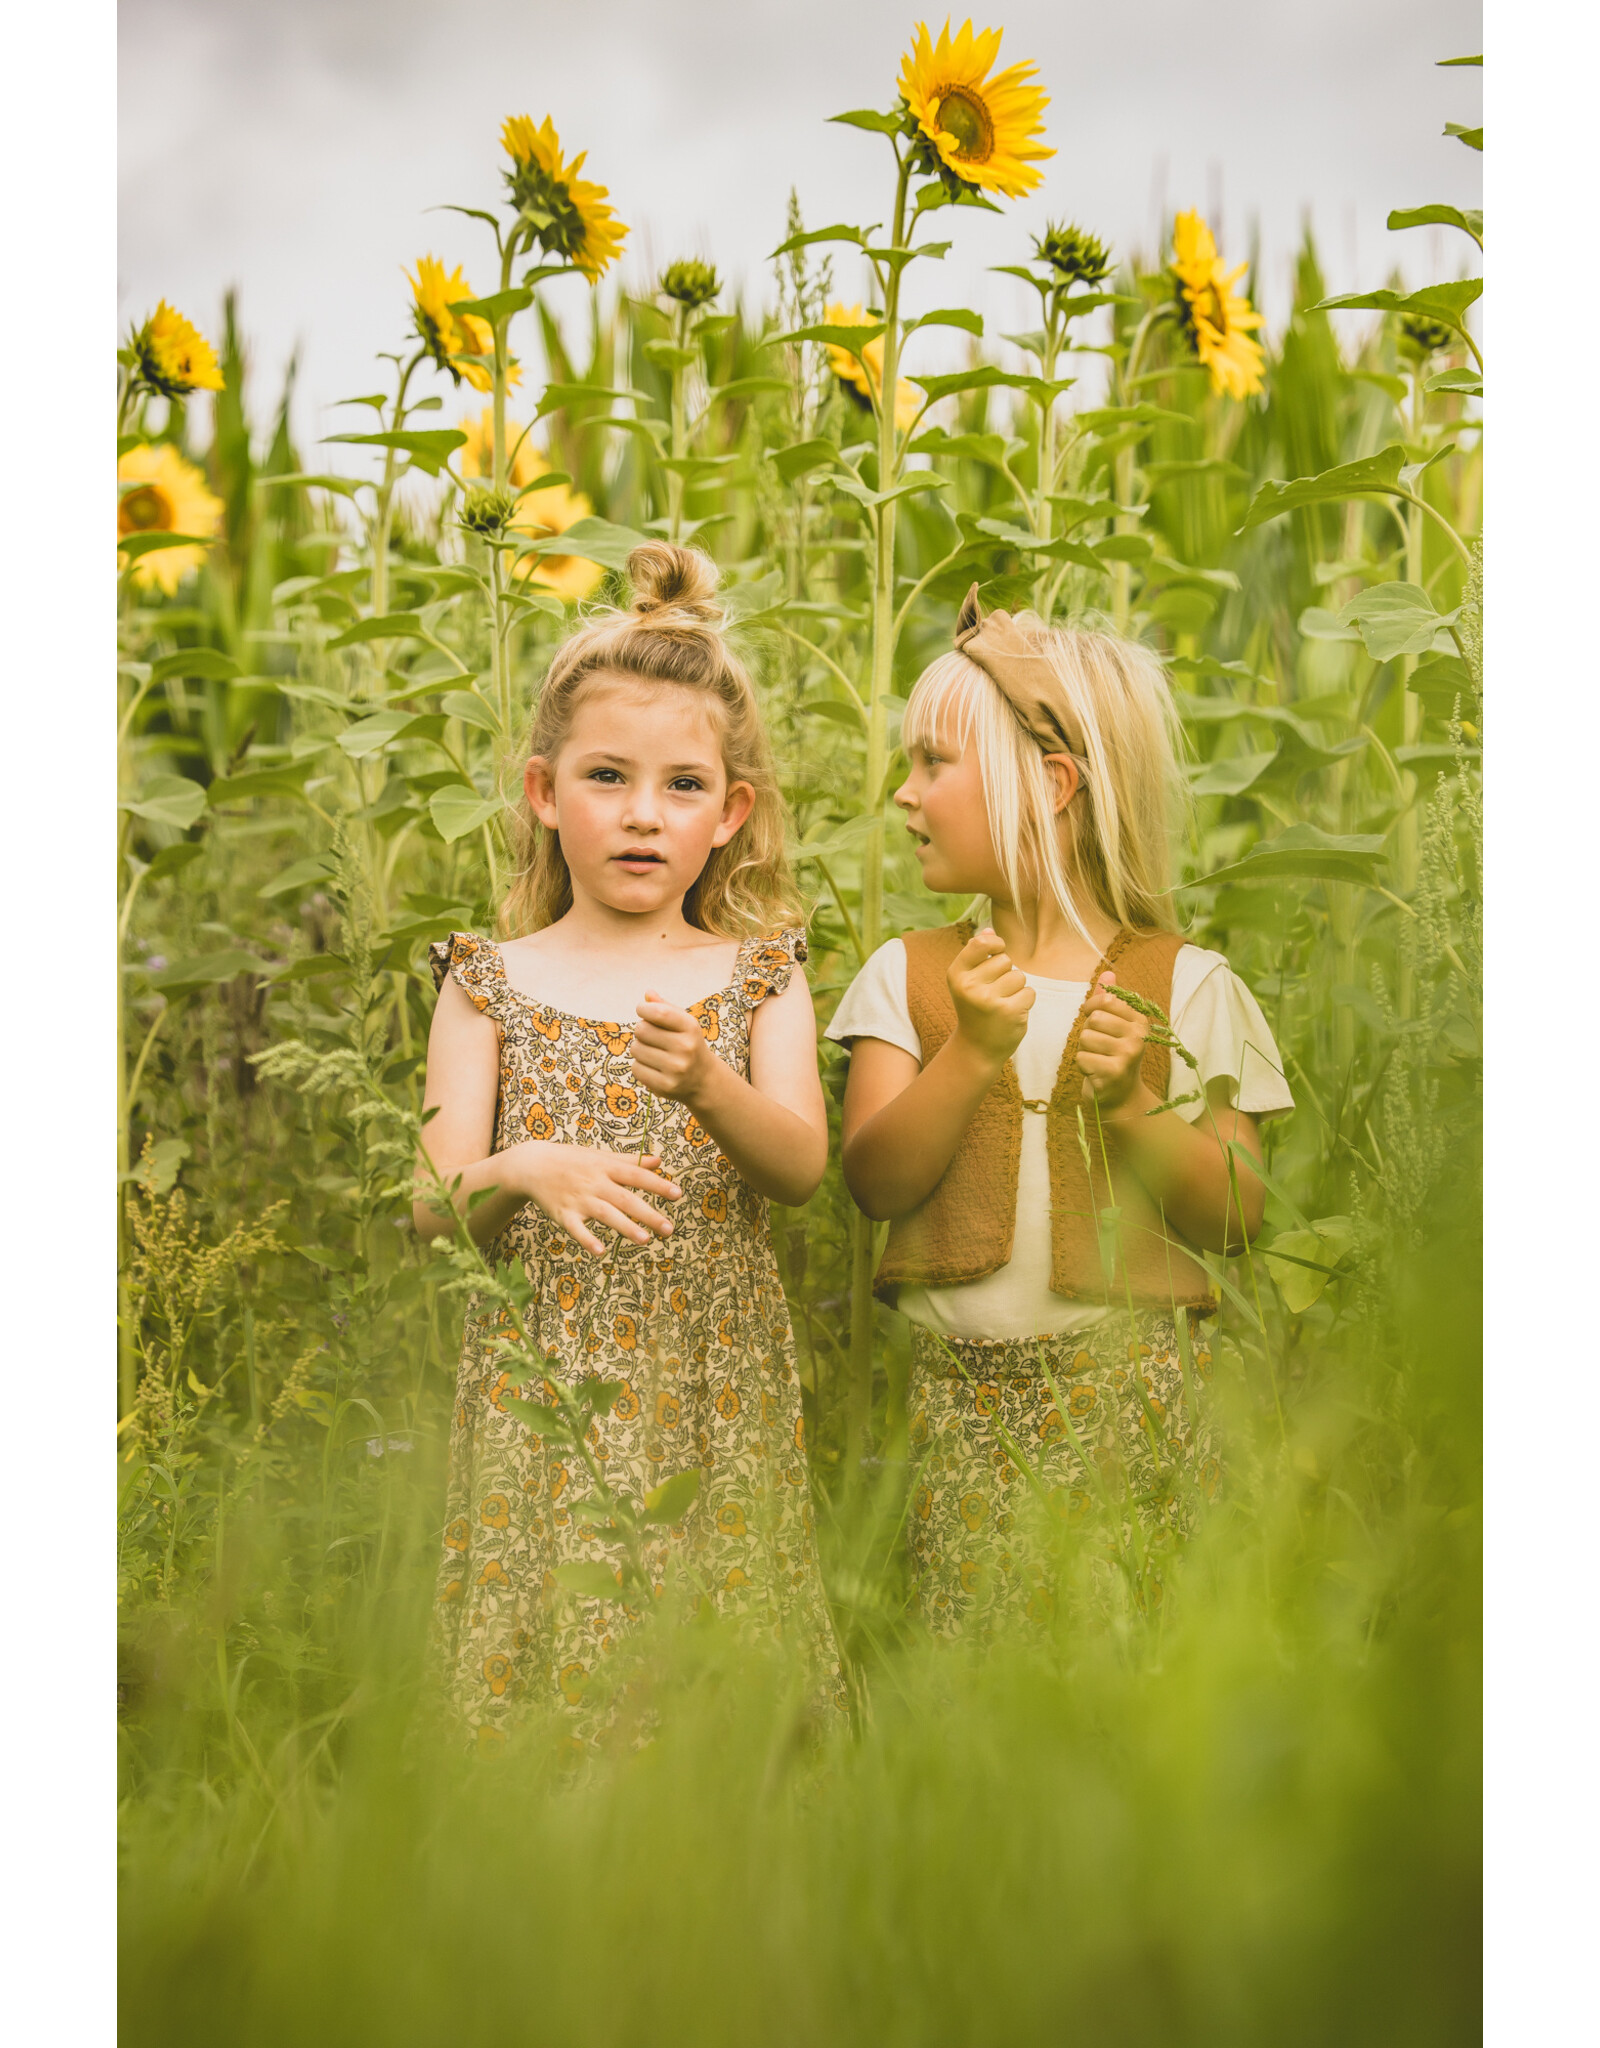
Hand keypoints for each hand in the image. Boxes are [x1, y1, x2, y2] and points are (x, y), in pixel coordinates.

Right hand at [508, 1138, 681, 1258]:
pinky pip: (576, 1229)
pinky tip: (601, 1252)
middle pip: (625, 1199)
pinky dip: (587, 1240)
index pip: (637, 1176)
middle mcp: (595, 1183)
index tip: (678, 1194)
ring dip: (625, 1227)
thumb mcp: (600, 1155)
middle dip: (648, 1214)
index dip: (657, 1184)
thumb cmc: (571, 1160)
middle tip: (669, 1229)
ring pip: (605, 1214)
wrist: (532, 1164)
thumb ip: (630, 1161)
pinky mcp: (563, 1214)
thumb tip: (659, 1161)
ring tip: (645, 1241)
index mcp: (606, 1167)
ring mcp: (578, 1199)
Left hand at [631, 991, 716, 1106]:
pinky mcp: (665, 1086)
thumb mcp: (682, 1023)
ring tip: (653, 1051)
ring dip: (639, 1048)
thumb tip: (648, 993)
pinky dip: (640, 1066)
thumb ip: (665, 1007)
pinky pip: (636, 1068)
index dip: (644, 1008)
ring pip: (636, 1049)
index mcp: (691, 1028)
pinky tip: (653, 1066)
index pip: (659, 1012)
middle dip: (641, 1030)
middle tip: (651, 1036)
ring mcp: (676, 1069)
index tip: (642, 1009)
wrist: (703, 1079)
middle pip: (641, 1030)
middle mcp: (685, 1048)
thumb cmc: (687, 1043)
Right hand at [948, 927, 1034, 1065]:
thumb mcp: (967, 981)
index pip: (981, 943)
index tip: (997, 950)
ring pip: (1019, 976)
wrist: (976, 1048)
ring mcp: (989, 1001)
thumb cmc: (974, 1008)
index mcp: (956, 975)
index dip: (995, 943)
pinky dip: (1025, 1002)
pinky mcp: (1009, 1012)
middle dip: (1006, 973)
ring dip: (1017, 988)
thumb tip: (989, 929)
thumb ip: (977, 954)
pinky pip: (1029, 992)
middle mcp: (970, 987)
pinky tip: (1012, 1012)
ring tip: (1003, 1003)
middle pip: (1005, 960)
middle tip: (995, 992)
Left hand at [1077, 971, 1152, 1113]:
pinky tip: (1096, 1072)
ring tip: (1098, 1059)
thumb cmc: (1114, 1057)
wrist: (1122, 1096)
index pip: (1106, 1001)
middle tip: (1098, 1046)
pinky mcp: (1114, 1071)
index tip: (1091, 1017)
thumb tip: (1107, 974)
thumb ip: (1110, 1001)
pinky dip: (1083, 1066)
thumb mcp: (1115, 1026)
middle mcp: (1138, 1036)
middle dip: (1088, 1032)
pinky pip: (1082, 1058)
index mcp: (1139, 1021)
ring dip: (1085, 1050)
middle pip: (1093, 1020)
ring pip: (1085, 1038)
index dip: (1091, 1007)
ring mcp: (1127, 1054)